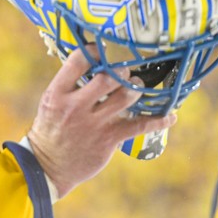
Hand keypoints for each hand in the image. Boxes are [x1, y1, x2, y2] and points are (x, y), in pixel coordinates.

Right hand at [26, 44, 176, 198]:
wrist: (47, 167)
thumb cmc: (50, 130)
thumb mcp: (50, 103)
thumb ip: (69, 85)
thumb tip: (94, 65)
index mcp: (57, 94)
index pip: (78, 61)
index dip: (95, 51)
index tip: (103, 51)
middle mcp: (74, 107)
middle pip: (108, 78)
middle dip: (122, 71)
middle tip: (125, 72)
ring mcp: (92, 124)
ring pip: (126, 97)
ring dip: (137, 88)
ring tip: (138, 87)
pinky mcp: (108, 139)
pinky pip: (139, 126)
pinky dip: (158, 121)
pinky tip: (170, 117)